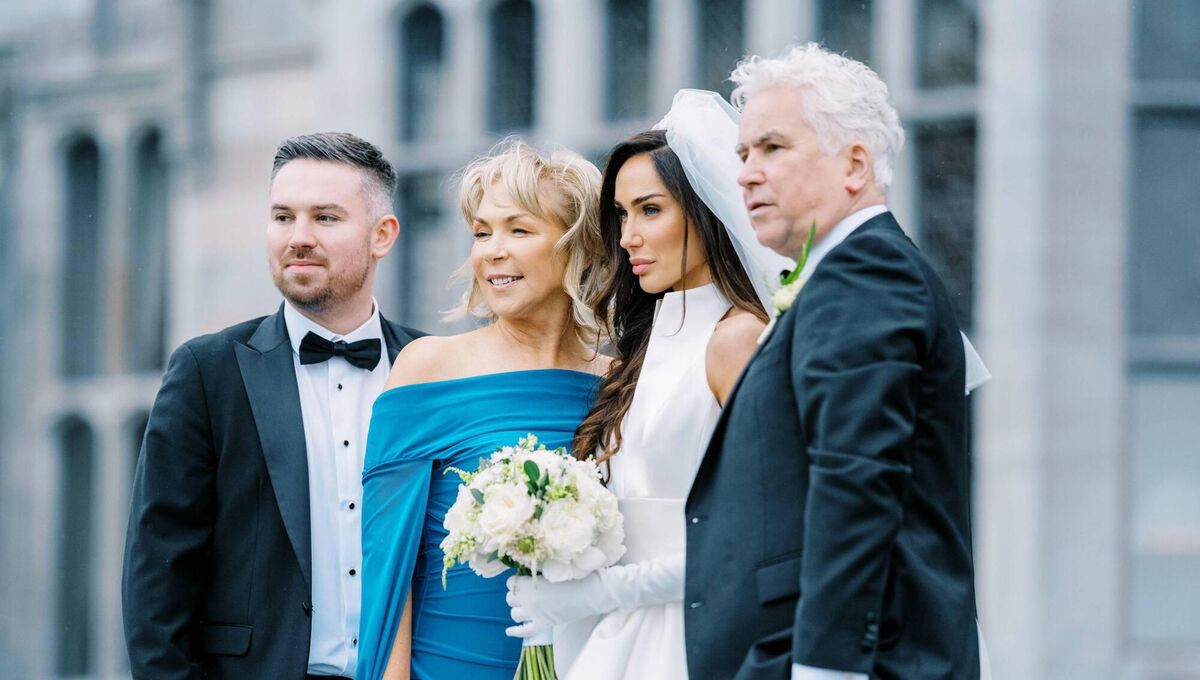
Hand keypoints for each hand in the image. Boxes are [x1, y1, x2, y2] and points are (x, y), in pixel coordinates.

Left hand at [505, 556, 685, 638]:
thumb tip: (543, 538)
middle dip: (516, 595)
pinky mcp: (543, 625)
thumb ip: (550, 557)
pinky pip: (524, 631)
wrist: (595, 593)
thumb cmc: (581, 574)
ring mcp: (535, 613)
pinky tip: (510, 631)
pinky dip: (515, 631)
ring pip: (515, 613)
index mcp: (531, 582)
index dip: (516, 581)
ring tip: (523, 607)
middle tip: (525, 591)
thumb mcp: (563, 562)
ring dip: (517, 610)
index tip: (522, 578)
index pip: (511, 583)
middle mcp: (529, 599)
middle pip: (511, 598)